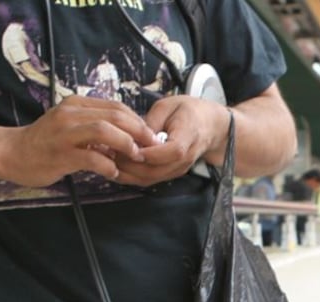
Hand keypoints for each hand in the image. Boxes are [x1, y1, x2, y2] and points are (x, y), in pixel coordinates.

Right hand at [0, 95, 155, 186]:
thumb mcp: (71, 125)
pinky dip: (108, 166)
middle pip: (116, 116)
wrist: (12, 153)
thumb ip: (96, 126)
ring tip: (134, 157)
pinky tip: (113, 173)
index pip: (117, 107)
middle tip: (151, 147)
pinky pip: (92, 158)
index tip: (150, 136)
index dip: (138, 121)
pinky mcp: (60, 154)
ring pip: (105, 131)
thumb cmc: (46, 142)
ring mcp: (64, 134)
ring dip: (126, 145)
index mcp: (77, 105)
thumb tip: (129, 134)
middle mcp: (71, 114)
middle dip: (139, 132)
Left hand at [114, 95, 230, 187]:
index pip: (170, 151)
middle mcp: (185, 158)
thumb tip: (133, 135)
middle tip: (109, 152)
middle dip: (130, 165)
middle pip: (156, 171)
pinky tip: (117, 166)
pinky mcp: (171, 174)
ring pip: (150, 179)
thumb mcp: (169, 105)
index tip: (127, 145)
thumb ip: (151, 121)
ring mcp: (178, 169)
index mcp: (188, 137)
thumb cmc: (189, 112)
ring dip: (127, 173)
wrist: (210, 127)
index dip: (148, 152)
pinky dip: (132, 176)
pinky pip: (150, 180)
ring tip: (109, 159)